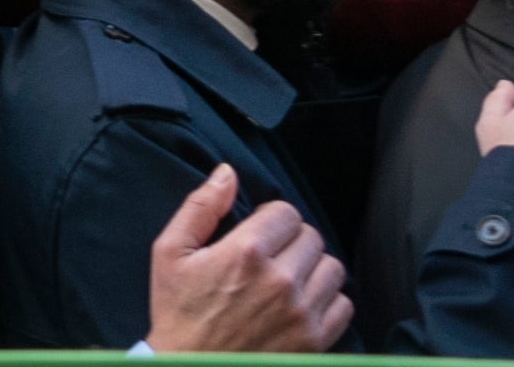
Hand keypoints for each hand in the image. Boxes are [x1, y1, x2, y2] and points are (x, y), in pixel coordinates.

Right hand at [147, 165, 351, 352]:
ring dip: (312, 268)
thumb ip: (201, 207)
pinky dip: (327, 301)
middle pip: (311, 237)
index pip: (287, 212)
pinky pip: (343, 306)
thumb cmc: (178, 312)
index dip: (271, 218)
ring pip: (332, 268)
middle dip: (292, 240)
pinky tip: (302, 303)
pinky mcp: (314, 341)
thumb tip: (227, 173)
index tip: (258, 232)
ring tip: (289, 278)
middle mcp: (280, 280)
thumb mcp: (170, 252)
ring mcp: (301, 313)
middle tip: (271, 256)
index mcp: (245, 252)